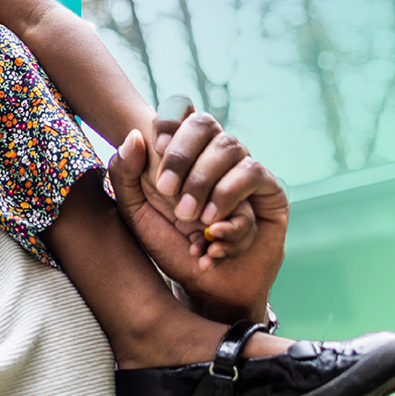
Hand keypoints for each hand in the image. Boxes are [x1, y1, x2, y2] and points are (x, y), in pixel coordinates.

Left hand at [111, 126, 288, 323]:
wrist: (204, 286)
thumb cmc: (169, 244)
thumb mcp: (135, 213)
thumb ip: (124, 174)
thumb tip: (135, 135)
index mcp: (181, 151)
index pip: (181, 109)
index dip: (170, 119)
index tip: (156, 146)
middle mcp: (215, 153)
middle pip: (205, 124)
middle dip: (182, 156)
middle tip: (167, 194)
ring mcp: (244, 169)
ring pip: (232, 147)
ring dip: (207, 185)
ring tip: (193, 222)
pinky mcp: (269, 191)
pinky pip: (255, 178)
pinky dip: (232, 209)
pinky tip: (213, 239)